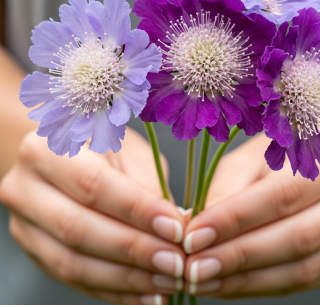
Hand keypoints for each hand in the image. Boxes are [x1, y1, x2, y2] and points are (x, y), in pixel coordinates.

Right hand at [0, 127, 184, 304]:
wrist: (66, 158)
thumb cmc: (104, 148)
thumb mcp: (128, 151)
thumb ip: (147, 186)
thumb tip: (175, 228)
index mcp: (46, 149)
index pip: (94, 185)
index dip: (137, 210)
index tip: (176, 228)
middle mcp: (24, 187)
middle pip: (78, 228)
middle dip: (133, 249)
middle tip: (175, 261)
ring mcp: (23, 224)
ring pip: (72, 263)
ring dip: (126, 277)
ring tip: (167, 280)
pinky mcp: (34, 251)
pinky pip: (73, 280)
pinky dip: (114, 290)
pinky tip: (147, 293)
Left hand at [183, 134, 319, 297]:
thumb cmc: (283, 153)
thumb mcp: (253, 155)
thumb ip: (228, 187)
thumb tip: (197, 229)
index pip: (282, 195)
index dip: (235, 220)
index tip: (193, 236)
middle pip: (297, 238)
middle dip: (238, 256)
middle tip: (194, 267)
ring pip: (303, 269)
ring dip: (247, 280)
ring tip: (204, 280)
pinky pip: (305, 281)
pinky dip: (261, 286)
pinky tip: (229, 284)